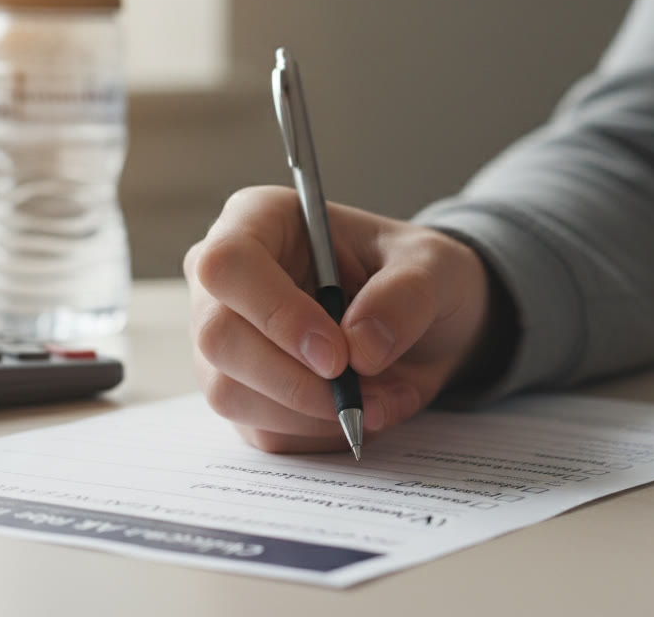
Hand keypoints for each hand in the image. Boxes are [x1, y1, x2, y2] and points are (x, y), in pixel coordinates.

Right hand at [184, 186, 490, 452]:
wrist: (427, 326)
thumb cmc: (417, 276)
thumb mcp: (436, 268)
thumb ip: (405, 297)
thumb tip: (360, 348)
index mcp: (260, 221)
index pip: (229, 265)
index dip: (276, 314)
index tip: (335, 355)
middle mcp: (227, 281)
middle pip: (218, 338)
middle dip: (294, 380)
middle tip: (361, 393)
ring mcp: (227, 341)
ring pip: (231, 393)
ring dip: (314, 414)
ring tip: (383, 399)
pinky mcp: (242, 393)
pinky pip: (261, 430)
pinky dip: (320, 433)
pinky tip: (365, 409)